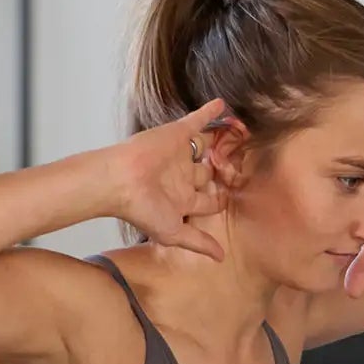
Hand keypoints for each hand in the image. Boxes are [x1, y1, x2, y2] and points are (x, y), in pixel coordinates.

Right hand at [109, 98, 234, 261]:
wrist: (121, 180)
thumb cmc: (142, 209)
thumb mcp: (173, 233)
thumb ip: (198, 243)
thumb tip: (221, 259)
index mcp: (182, 200)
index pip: (208, 202)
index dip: (221, 200)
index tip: (235, 196)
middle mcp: (182, 177)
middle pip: (208, 174)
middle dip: (222, 172)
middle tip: (242, 165)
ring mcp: (180, 154)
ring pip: (206, 148)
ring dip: (220, 142)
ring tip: (239, 134)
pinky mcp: (176, 134)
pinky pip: (197, 120)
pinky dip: (209, 112)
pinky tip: (222, 104)